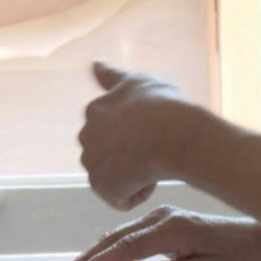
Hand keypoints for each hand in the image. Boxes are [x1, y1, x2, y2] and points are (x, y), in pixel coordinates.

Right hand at [61, 206, 260, 260]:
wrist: (258, 237)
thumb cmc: (239, 257)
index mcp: (173, 229)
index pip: (129, 246)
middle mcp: (162, 218)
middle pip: (117, 238)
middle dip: (89, 257)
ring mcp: (160, 216)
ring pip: (119, 234)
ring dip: (96, 252)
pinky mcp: (162, 220)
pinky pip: (129, 233)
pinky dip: (110, 245)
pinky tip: (96, 255)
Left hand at [79, 62, 214, 210]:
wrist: (174, 134)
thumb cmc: (165, 107)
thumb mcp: (139, 81)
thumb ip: (112, 76)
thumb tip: (94, 63)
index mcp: (94, 110)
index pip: (112, 130)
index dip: (136, 133)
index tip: (150, 130)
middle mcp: (86, 135)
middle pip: (110, 156)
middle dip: (130, 157)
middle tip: (154, 148)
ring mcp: (91, 160)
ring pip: (115, 177)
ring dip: (134, 176)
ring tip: (153, 162)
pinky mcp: (100, 184)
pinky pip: (120, 198)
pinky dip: (135, 194)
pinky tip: (149, 177)